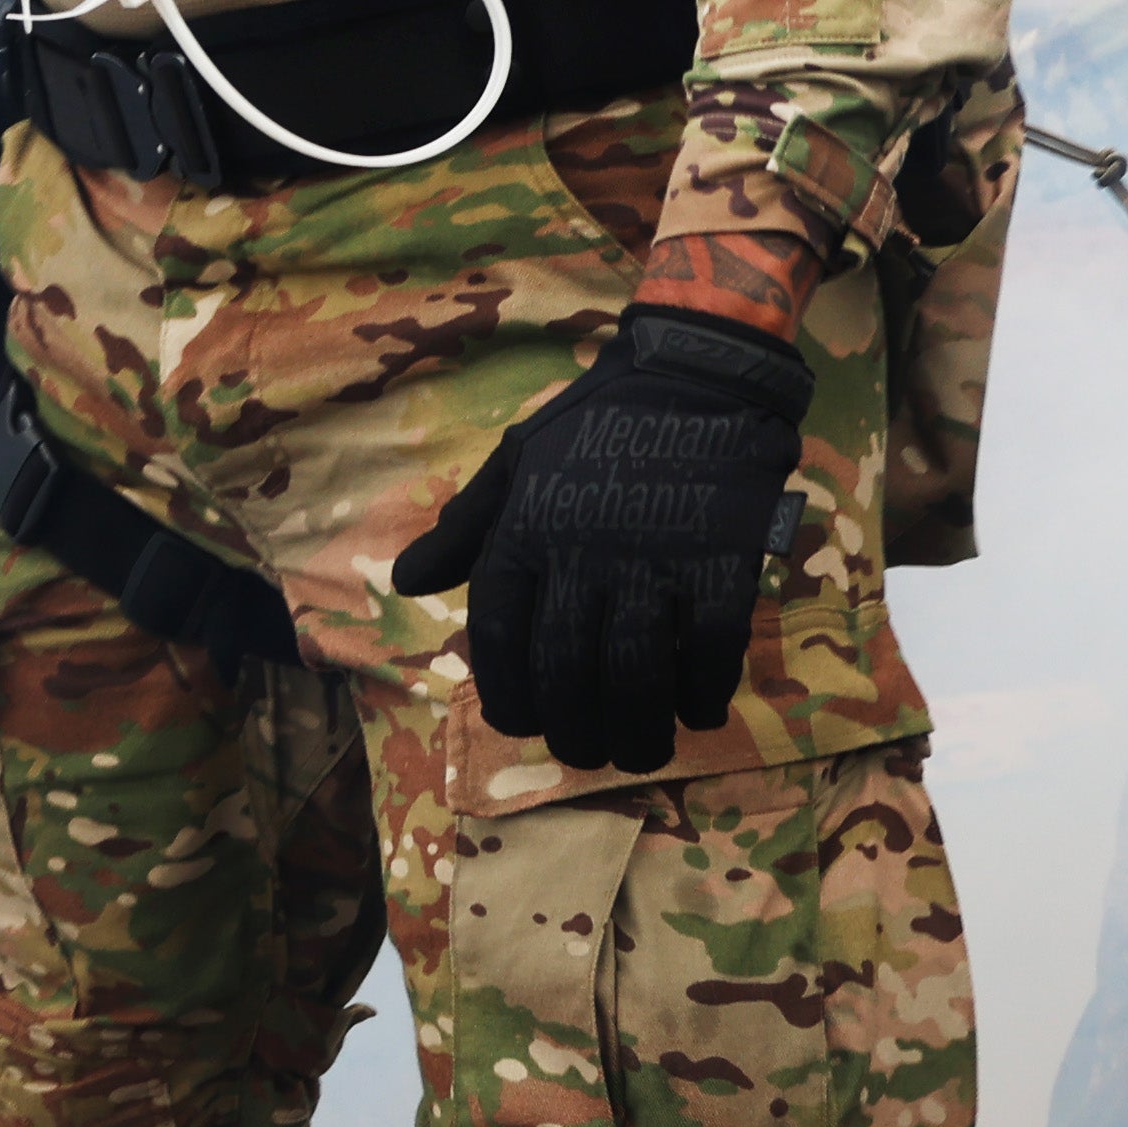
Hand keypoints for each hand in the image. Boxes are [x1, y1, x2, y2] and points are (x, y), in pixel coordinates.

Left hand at [392, 303, 818, 773]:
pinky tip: (699, 709)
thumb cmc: (596, 424)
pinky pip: (712, 645)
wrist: (694, 373)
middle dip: (574, 728)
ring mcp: (654, 558)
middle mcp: (581, 554)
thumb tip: (406, 581)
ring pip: (636, 670)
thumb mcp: (514, 464)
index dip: (508, 694)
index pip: (500, 636)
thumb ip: (465, 528)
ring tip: (643, 750)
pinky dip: (704, 689)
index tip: (522, 725)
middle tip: (588, 753)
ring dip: (638, 725)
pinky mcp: (721, 559)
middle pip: (566, 668)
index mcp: (525, 534)